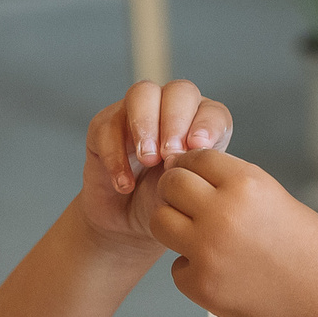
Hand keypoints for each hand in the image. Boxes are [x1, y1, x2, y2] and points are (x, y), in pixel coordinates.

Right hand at [77, 80, 232, 253]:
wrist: (130, 225)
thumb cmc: (167, 204)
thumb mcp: (190, 194)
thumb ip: (198, 172)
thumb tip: (196, 153)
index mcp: (202, 124)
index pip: (212, 111)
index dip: (207, 125)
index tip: (198, 147)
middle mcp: (172, 109)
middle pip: (179, 91)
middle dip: (176, 121)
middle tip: (171, 155)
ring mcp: (136, 112)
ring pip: (142, 94)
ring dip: (145, 125)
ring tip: (147, 160)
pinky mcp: (104, 125)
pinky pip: (108, 126)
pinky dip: (117, 156)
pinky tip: (125, 184)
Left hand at [146, 149, 317, 316]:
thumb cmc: (312, 252)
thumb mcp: (280, 201)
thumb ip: (238, 188)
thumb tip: (195, 175)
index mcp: (248, 184)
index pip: (198, 157)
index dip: (194, 165)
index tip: (196, 176)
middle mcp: (222, 212)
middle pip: (171, 184)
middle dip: (177, 191)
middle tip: (190, 205)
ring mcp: (207, 251)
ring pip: (160, 221)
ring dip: (174, 225)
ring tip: (199, 237)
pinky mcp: (199, 285)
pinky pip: (176, 266)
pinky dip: (192, 269)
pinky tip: (222, 274)